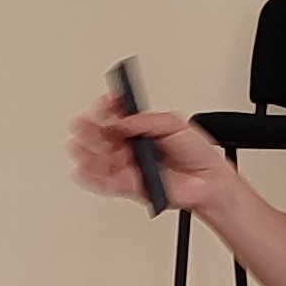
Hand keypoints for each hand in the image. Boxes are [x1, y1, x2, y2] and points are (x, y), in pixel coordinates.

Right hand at [67, 96, 235, 214]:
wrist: (208, 181)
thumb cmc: (196, 152)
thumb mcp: (175, 123)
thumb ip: (147, 121)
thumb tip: (123, 121)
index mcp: (142, 128)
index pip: (119, 114)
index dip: (109, 106)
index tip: (106, 99)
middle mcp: (133, 146)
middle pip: (104, 136)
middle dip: (91, 129)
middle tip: (82, 123)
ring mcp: (130, 166)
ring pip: (101, 159)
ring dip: (87, 152)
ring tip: (77, 146)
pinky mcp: (131, 186)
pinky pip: (107, 183)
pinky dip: (92, 178)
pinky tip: (82, 171)